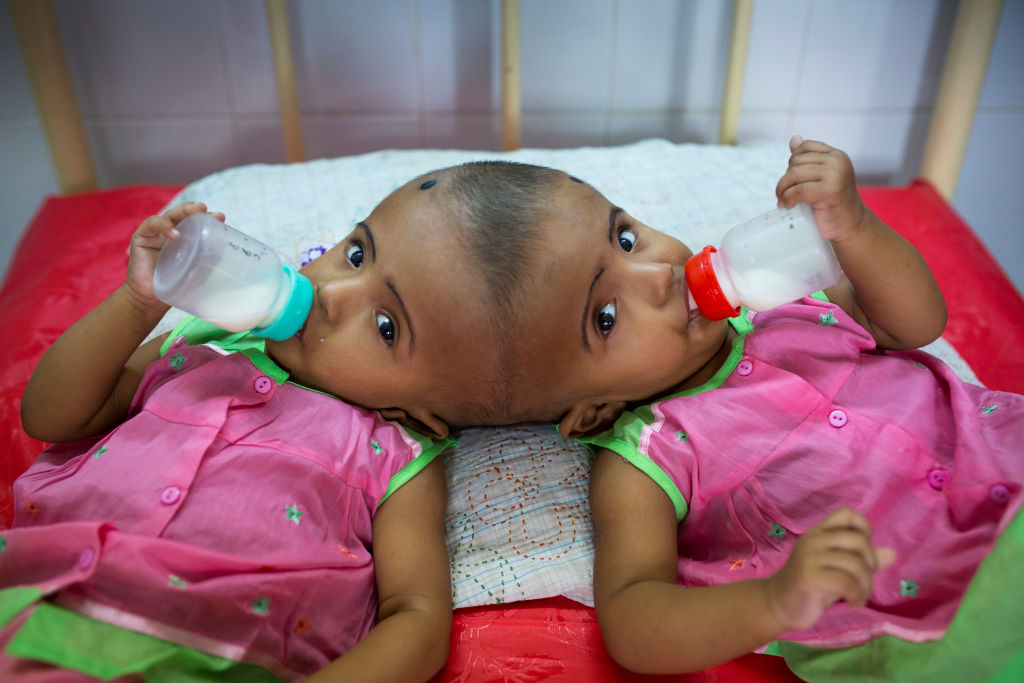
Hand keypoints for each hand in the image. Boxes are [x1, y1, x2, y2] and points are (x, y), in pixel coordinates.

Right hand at [125, 202, 224, 310]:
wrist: (151, 301)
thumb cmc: (177, 284)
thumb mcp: (198, 270)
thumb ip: (209, 256)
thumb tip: (225, 243)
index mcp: (185, 238)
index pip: (197, 222)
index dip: (208, 217)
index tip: (221, 217)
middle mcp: (170, 232)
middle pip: (183, 215)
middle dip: (195, 209)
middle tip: (205, 208)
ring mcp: (156, 234)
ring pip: (169, 216)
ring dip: (183, 211)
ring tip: (196, 211)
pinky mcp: (141, 237)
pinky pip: (152, 225)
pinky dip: (163, 226)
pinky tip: (174, 234)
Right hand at [764, 507, 895, 631]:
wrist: (779, 604)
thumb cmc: (811, 585)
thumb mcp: (838, 569)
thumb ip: (862, 560)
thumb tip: (892, 554)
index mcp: (819, 533)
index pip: (847, 514)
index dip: (864, 529)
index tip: (862, 553)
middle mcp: (814, 540)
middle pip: (858, 540)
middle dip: (870, 564)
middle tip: (863, 581)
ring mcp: (810, 557)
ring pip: (855, 564)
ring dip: (865, 586)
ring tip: (858, 597)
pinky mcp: (809, 577)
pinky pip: (846, 582)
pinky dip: (856, 595)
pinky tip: (852, 602)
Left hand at [775, 136, 866, 242]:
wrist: (850, 225)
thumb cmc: (833, 203)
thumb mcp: (822, 177)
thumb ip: (809, 160)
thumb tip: (793, 139)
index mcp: (837, 155)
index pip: (805, 147)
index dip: (792, 162)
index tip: (791, 180)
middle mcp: (837, 161)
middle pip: (796, 162)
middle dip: (785, 179)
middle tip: (784, 194)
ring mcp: (835, 175)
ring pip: (794, 174)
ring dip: (782, 189)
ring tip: (783, 200)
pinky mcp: (829, 191)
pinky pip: (797, 190)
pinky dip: (787, 199)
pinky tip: (788, 206)